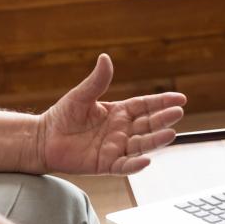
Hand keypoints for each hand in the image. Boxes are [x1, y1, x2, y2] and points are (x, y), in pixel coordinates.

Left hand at [33, 54, 186, 174]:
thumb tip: (105, 58)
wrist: (44, 139)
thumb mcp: (81, 95)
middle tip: (178, 113)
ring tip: (171, 134)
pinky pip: (124, 165)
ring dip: (156, 140)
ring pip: (141, 144)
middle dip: (163, 119)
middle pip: (148, 124)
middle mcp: (122, 130)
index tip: (180, 98)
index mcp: (119, 112)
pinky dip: (135, 165)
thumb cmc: (63, 116)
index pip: (145, 105)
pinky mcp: (106, 164)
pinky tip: (146, 161)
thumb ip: (96, 80)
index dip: (162, 102)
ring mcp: (116, 147)